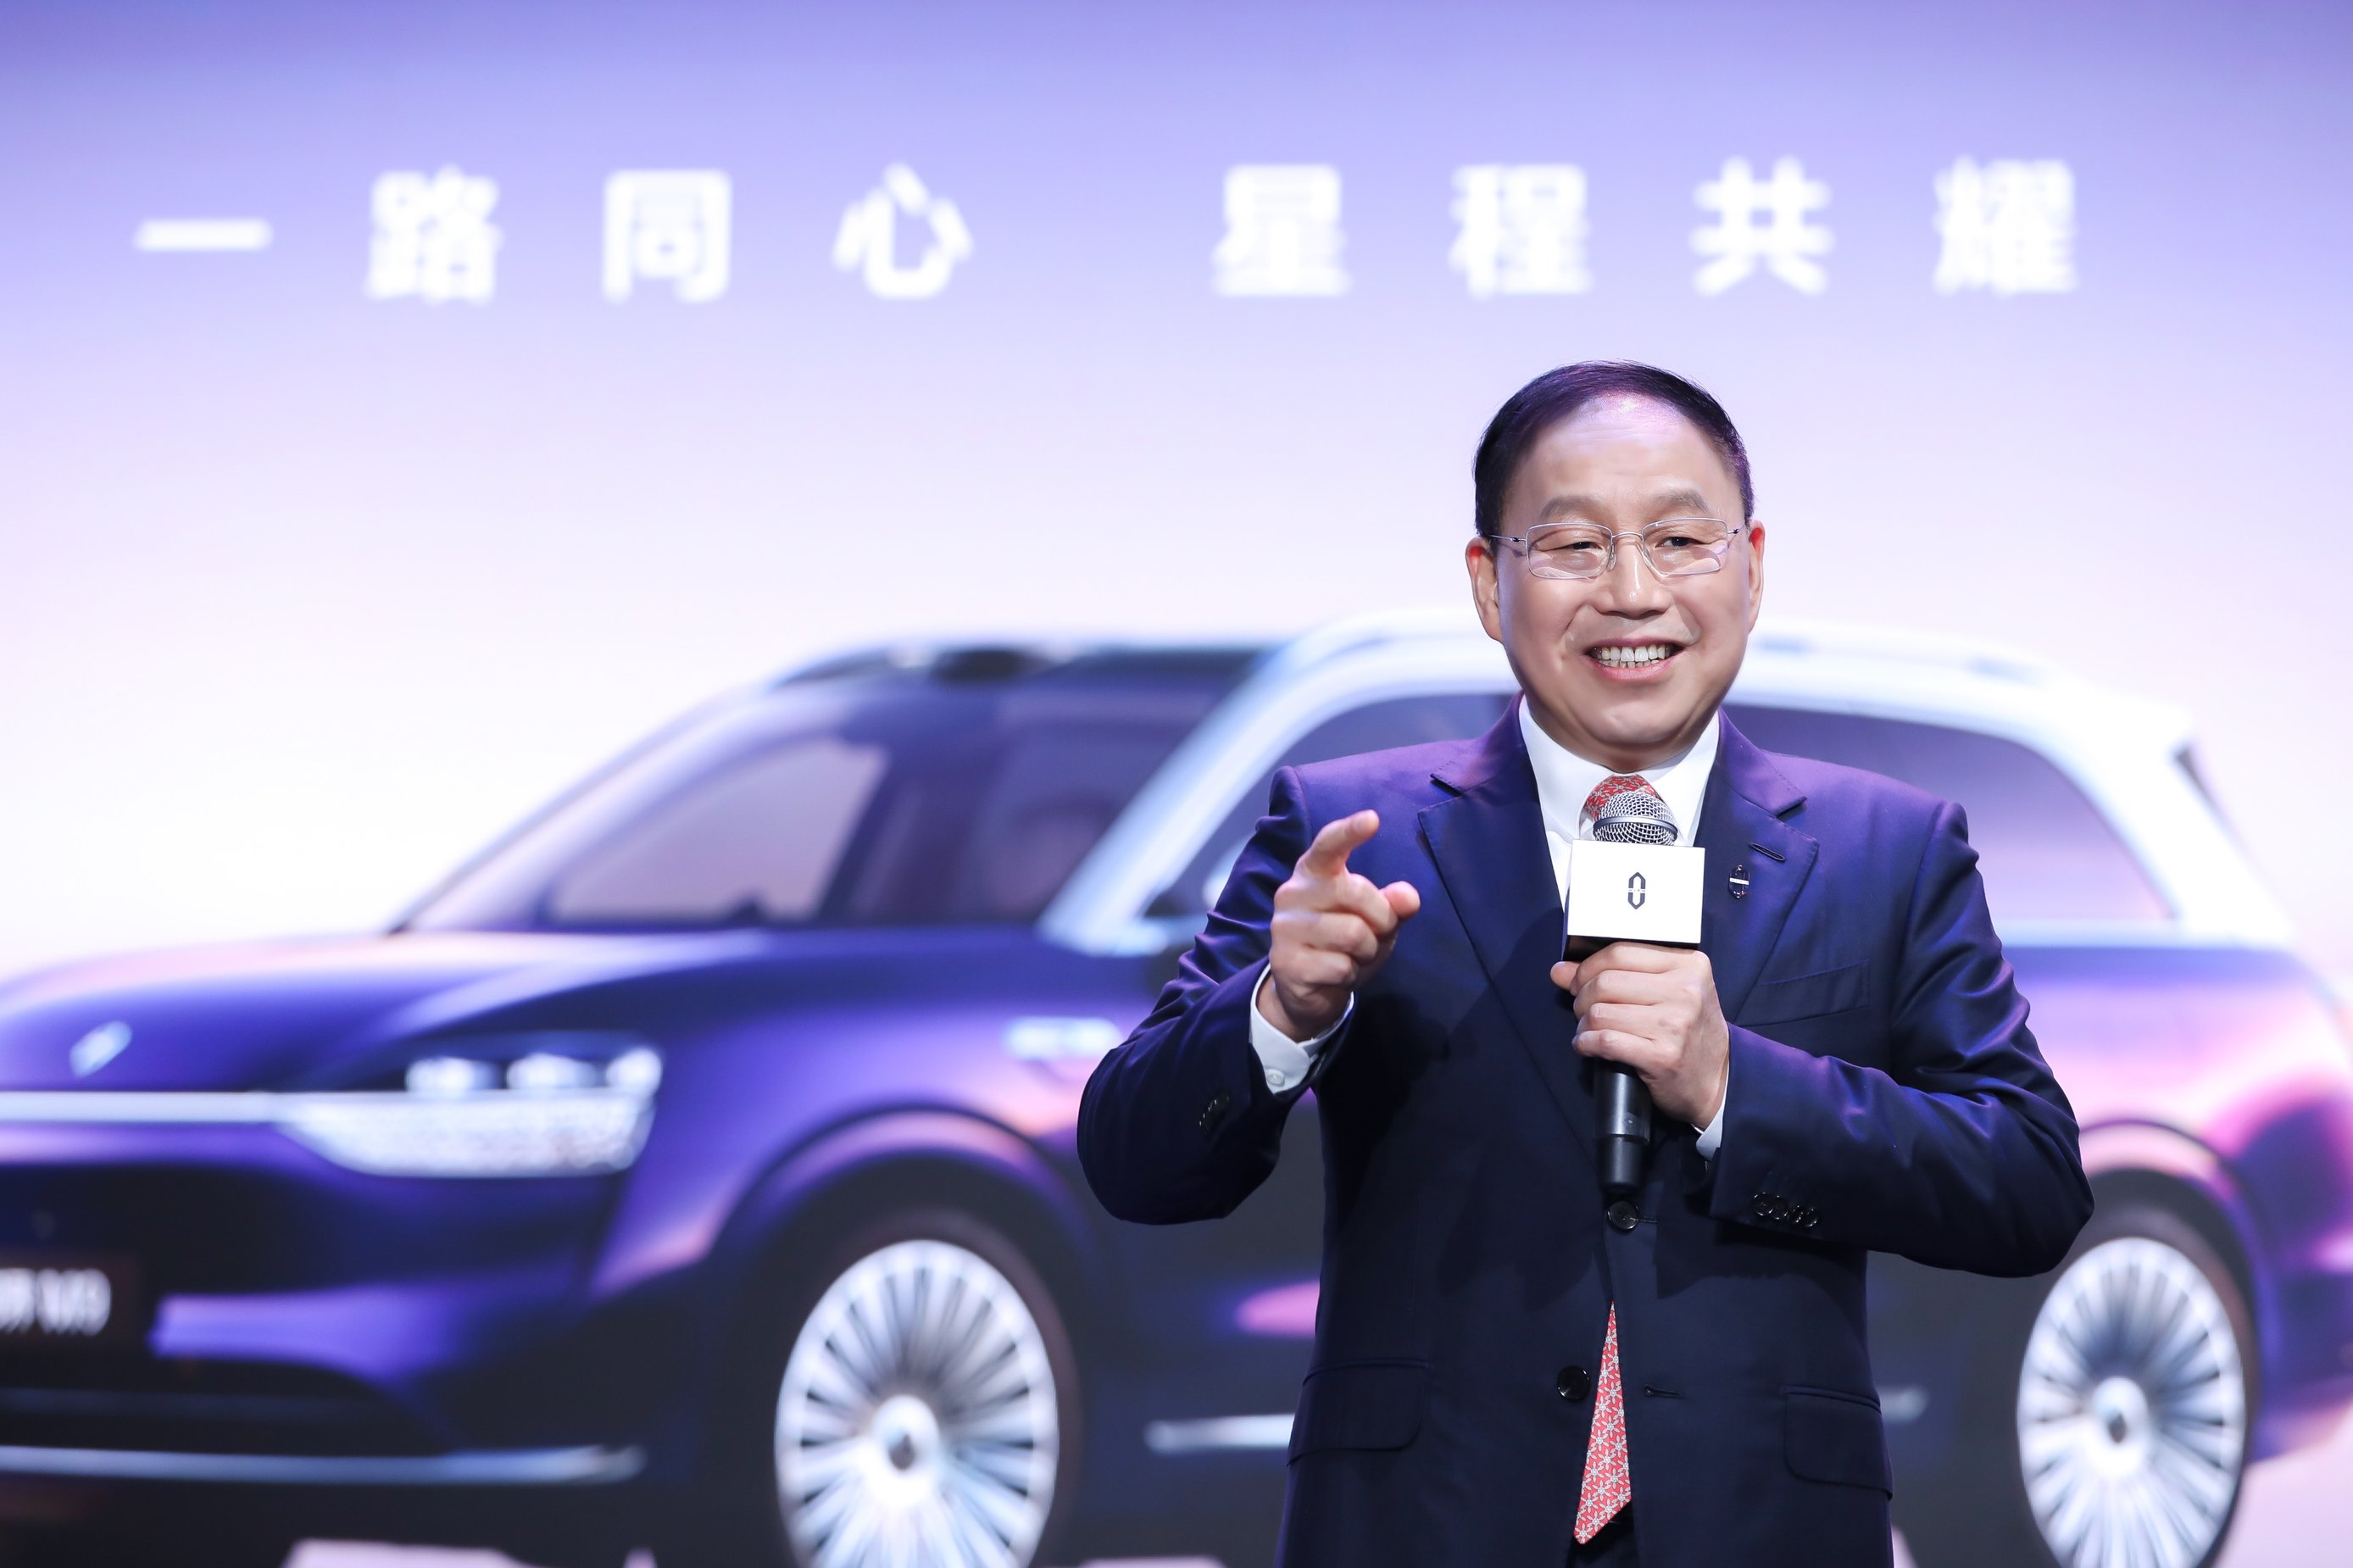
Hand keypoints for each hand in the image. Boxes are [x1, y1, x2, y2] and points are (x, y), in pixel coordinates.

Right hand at [1261, 810, 1421, 1039]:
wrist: (1305, 990)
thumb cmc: (1344, 943)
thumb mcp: (1375, 921)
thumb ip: (1393, 905)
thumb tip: (1409, 897)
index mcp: (1314, 872)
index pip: (1329, 844)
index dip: (1350, 831)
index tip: (1372, 819)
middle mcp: (1292, 893)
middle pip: (1356, 892)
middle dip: (1382, 919)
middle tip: (1376, 934)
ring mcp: (1284, 927)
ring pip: (1353, 934)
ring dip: (1367, 951)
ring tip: (1354, 956)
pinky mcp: (1285, 962)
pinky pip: (1340, 966)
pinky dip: (1350, 974)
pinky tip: (1336, 974)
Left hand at [1553, 942, 1729, 1127]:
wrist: (1718, 1082)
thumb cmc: (1690, 1032)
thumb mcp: (1668, 992)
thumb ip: (1618, 974)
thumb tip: (1559, 970)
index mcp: (1689, 965)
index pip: (1620, 952)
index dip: (1587, 967)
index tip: (1577, 981)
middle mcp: (1685, 991)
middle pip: (1605, 981)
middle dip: (1582, 997)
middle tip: (1583, 1011)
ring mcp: (1675, 1025)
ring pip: (1600, 1012)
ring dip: (1584, 1024)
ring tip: (1589, 1031)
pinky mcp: (1662, 1056)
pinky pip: (1604, 1041)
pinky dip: (1586, 1043)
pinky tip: (1588, 1046)